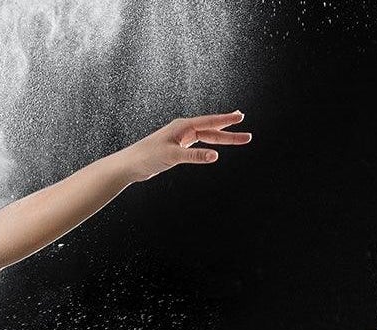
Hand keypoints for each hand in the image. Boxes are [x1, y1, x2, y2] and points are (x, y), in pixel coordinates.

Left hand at [112, 111, 249, 182]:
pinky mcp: (176, 148)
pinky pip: (198, 145)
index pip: (209, 122)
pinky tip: (215, 146)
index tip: (241, 117)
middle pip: (211, 131)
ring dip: (222, 139)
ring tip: (238, 138)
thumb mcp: (173, 156)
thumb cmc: (146, 157)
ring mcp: (180, 138)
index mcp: (182, 126)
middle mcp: (182, 129)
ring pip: (206, 138)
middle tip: (247, 136)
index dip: (226, 121)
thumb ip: (194, 156)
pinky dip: (209, 145)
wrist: (129, 165)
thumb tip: (215, 156)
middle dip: (230, 134)